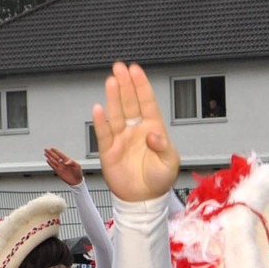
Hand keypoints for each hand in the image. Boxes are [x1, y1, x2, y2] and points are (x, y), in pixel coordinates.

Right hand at [44, 147, 84, 186]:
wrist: (77, 181)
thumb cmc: (78, 173)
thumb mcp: (77, 166)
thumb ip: (72, 162)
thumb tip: (65, 162)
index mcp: (68, 160)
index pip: (61, 154)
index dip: (56, 151)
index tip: (52, 148)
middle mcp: (63, 163)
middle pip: (55, 157)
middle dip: (51, 153)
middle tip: (46, 149)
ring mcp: (61, 167)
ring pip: (53, 161)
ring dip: (49, 157)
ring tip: (46, 153)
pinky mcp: (59, 172)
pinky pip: (53, 167)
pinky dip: (50, 164)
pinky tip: (48, 160)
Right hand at [93, 62, 180, 202]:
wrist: (143, 200)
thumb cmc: (159, 180)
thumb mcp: (170, 163)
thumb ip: (163, 146)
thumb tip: (152, 134)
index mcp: (153, 129)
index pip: (147, 103)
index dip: (141, 86)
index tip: (136, 71)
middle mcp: (136, 130)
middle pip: (129, 103)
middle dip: (125, 85)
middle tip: (120, 67)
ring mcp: (121, 138)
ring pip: (116, 114)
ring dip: (113, 97)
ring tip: (111, 81)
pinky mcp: (109, 151)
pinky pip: (103, 134)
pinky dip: (100, 122)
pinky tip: (98, 109)